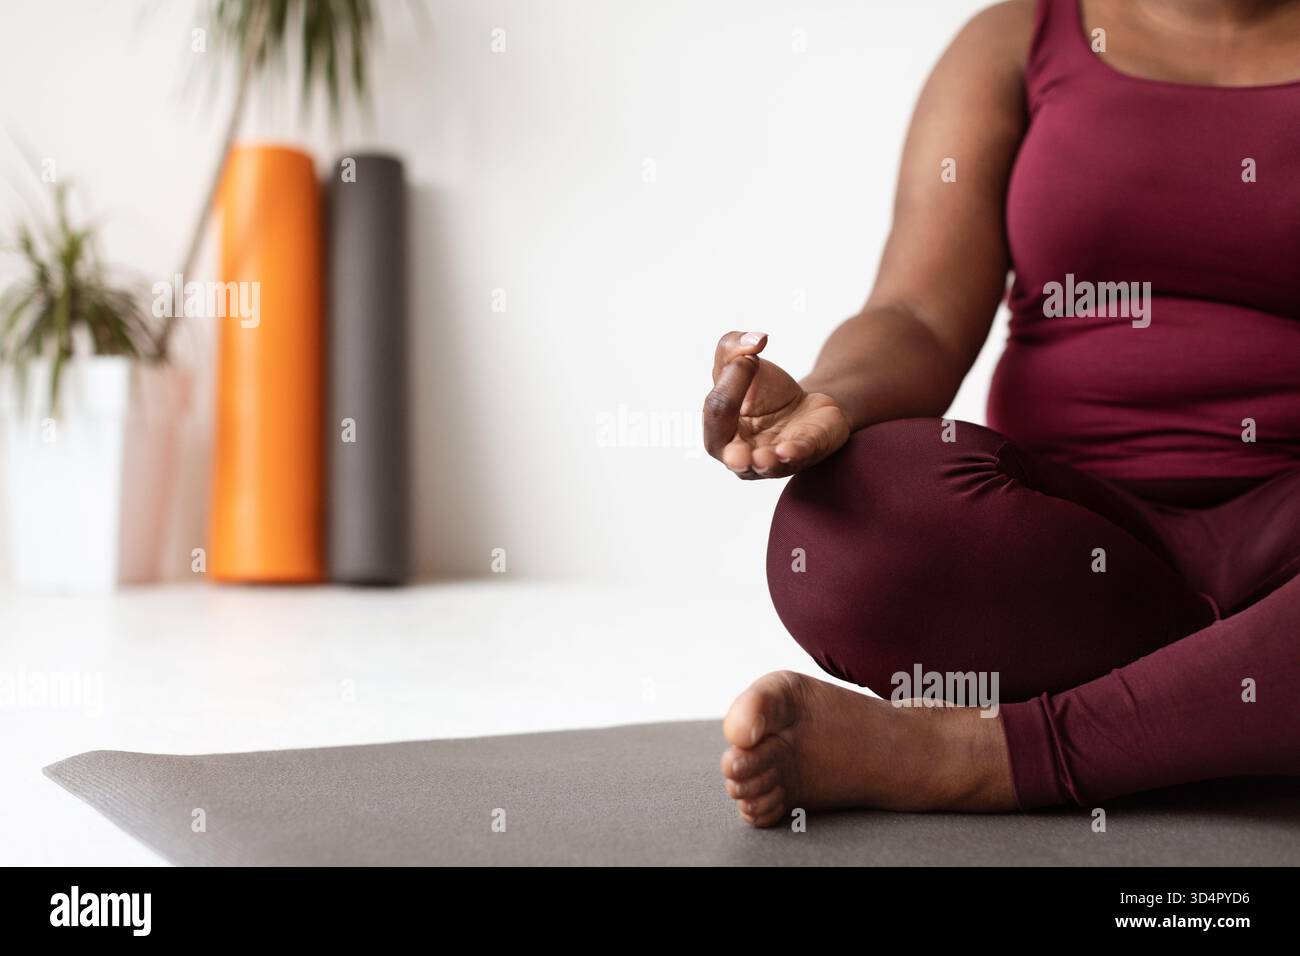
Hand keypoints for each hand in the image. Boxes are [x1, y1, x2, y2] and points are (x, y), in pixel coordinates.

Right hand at [703, 331, 850, 478]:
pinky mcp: (807, 453)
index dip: (731, 381)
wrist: (805, 402)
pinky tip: (788, 451)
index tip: (749, 358)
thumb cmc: (765, 392)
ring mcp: (775, 460)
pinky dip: (794, 453)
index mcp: (720, 432)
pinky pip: (800, 456)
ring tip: (764, 458)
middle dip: (736, 457)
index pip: (717, 411)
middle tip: (736, 456)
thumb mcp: (742, 363)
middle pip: (733, 456)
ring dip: (766, 462)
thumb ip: (733, 346)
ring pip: (768, 466)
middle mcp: (744, 455)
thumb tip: (755, 340)